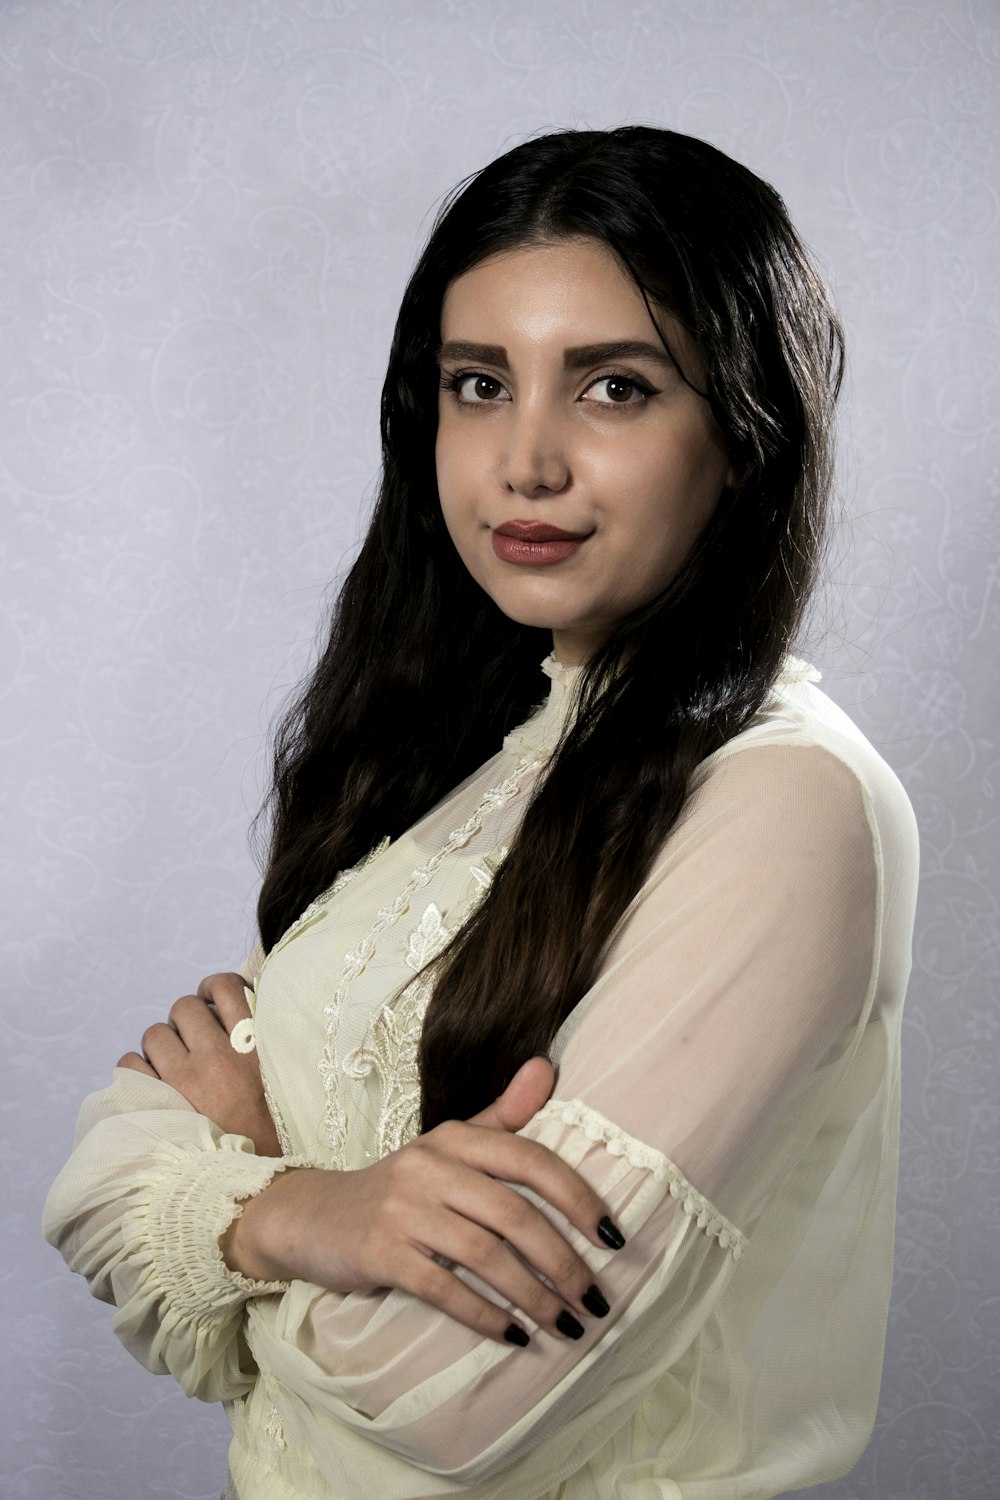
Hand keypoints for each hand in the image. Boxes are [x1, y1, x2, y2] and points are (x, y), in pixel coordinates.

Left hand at [117, 973, 281, 1156]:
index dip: (213, 987)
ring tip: (171, 1067)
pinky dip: (137, 1070)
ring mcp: (183, 1079)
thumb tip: (235, 1017)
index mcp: (253, 1046)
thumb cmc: (269, 1136)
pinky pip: (130, 1064)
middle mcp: (217, 1055)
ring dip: (161, 1046)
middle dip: (185, 1021)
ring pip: (155, 1034)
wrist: (252, 1186)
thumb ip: (262, 1047)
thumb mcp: (281, 1082)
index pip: (226, 987)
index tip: (211, 1001)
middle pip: (184, 1007)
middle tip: (192, 1043)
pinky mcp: (157, 1102)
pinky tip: (152, 1083)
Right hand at [222, 1056, 622, 1345]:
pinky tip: (514, 1337)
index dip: (579, 1198)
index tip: (615, 1239)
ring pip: (485, 1255)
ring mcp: (403, 1210)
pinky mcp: (381, 1254)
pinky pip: (444, 1288)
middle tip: (596, 1301)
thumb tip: (548, 1068)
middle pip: (515, 1214)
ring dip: (534, 1296)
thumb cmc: (400, 1187)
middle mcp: (431, 1166)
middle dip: (564, 1262)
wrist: (313, 1217)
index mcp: (456, 1137)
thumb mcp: (448, 1145)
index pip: (531, 1160)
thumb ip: (502, 1114)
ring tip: (567, 1326)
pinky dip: (485, 1315)